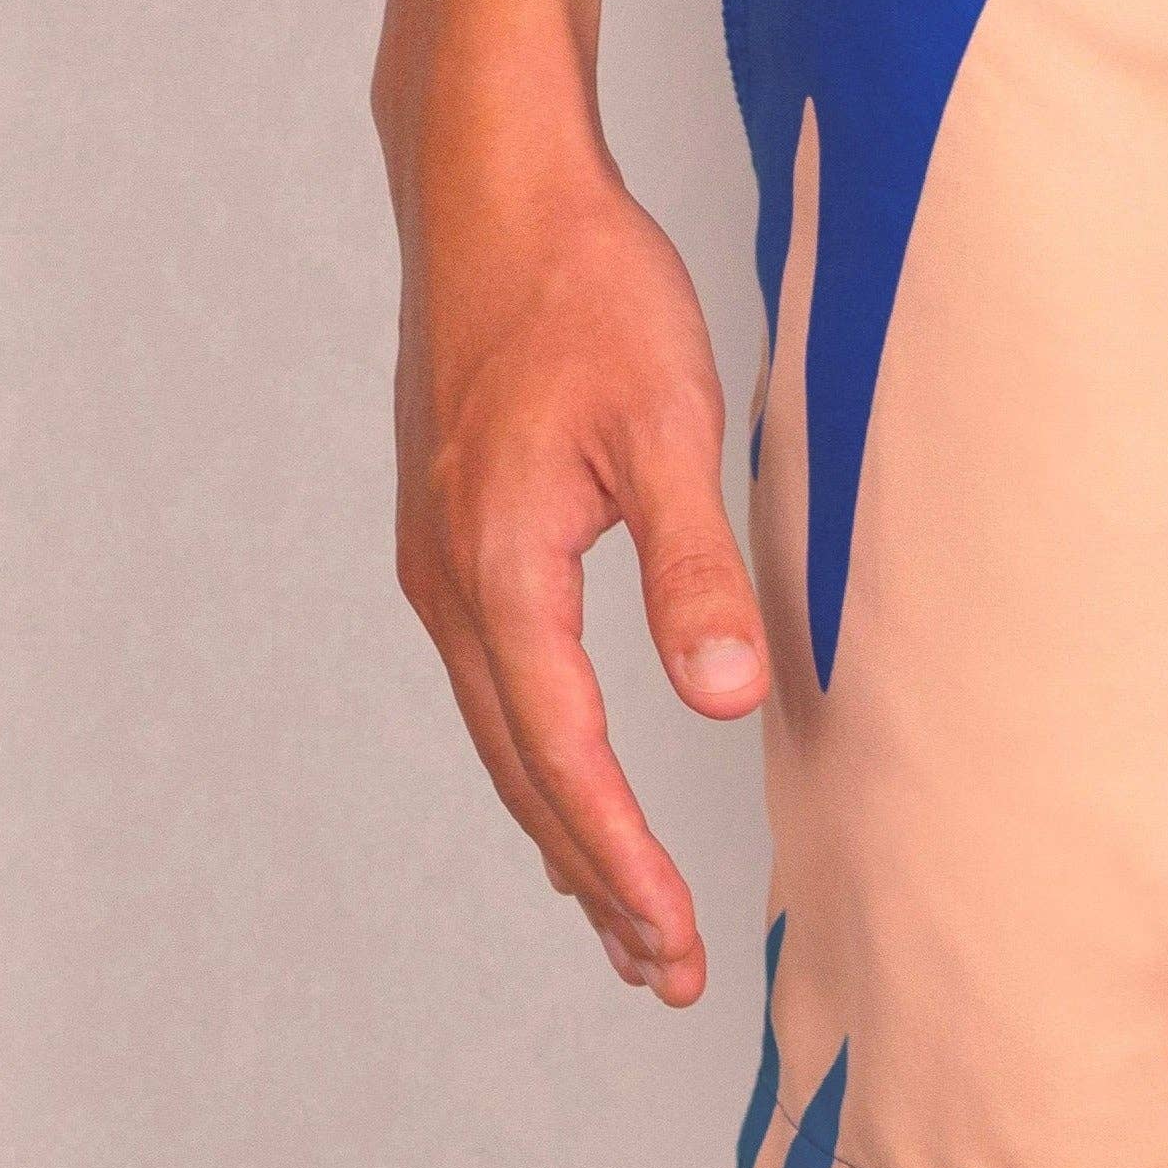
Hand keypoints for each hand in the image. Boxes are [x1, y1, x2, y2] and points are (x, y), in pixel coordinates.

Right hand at [391, 152, 763, 1002]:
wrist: (494, 195)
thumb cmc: (589, 292)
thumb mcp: (668, 423)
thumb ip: (695, 565)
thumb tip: (726, 700)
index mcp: (500, 569)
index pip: (565, 756)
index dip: (622, 860)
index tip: (677, 944)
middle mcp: (451, 583)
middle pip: (522, 772)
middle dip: (594, 879)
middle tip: (665, 973)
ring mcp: (442, 562)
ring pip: (505, 734)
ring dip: (564, 830)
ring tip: (624, 921)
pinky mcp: (455, 536)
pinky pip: (499, 682)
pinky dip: (539, 756)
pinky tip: (572, 785)